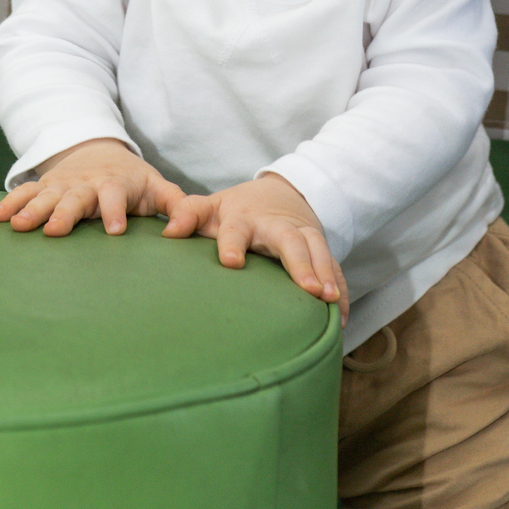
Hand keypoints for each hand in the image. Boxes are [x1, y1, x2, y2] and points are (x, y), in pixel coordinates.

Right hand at [0, 138, 185, 236]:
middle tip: (54, 231)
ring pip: (46, 196)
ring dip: (32, 209)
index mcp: (115, 184)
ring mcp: (63, 184)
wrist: (99, 149)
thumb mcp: (156, 186)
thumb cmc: (132, 178)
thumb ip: (176, 204)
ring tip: (19, 225)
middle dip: (65, 214)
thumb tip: (187, 226)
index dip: (115, 211)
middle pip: (76, 198)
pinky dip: (11, 202)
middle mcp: (86, 183)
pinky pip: (26, 192)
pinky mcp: (45, 185)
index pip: (116, 196)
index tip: (114, 231)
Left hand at [162, 172, 347, 326]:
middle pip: (290, 242)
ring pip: (318, 251)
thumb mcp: (210, 206)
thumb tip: (168, 232)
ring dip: (325, 274)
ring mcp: (302, 235)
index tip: (231, 262)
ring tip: (328, 300)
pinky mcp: (319, 248)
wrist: (280, 193)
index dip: (232, 244)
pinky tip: (339, 316)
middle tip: (307, 288)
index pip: (236, 230)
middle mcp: (276, 226)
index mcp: (244, 218)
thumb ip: (187, 213)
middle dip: (299, 263)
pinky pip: (334, 267)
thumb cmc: (237, 210)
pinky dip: (339, 289)